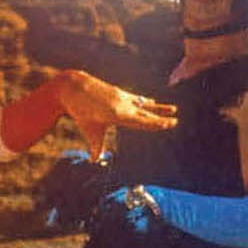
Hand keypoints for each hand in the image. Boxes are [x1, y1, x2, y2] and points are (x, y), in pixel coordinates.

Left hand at [60, 72, 175, 156]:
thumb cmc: (80, 110)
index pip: (141, 121)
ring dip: (158, 108)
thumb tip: (94, 161)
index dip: (155, 124)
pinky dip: (145, 102)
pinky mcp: (119, 93)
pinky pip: (136, 99)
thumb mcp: (89, 129)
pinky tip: (152, 102)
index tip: (167, 124)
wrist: (73, 86)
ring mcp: (122, 97)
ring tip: (173, 109)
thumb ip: (95, 145)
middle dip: (160, 118)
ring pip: (144, 105)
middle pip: (146, 114)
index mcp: (118, 114)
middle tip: (175, 121)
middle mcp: (123, 104)